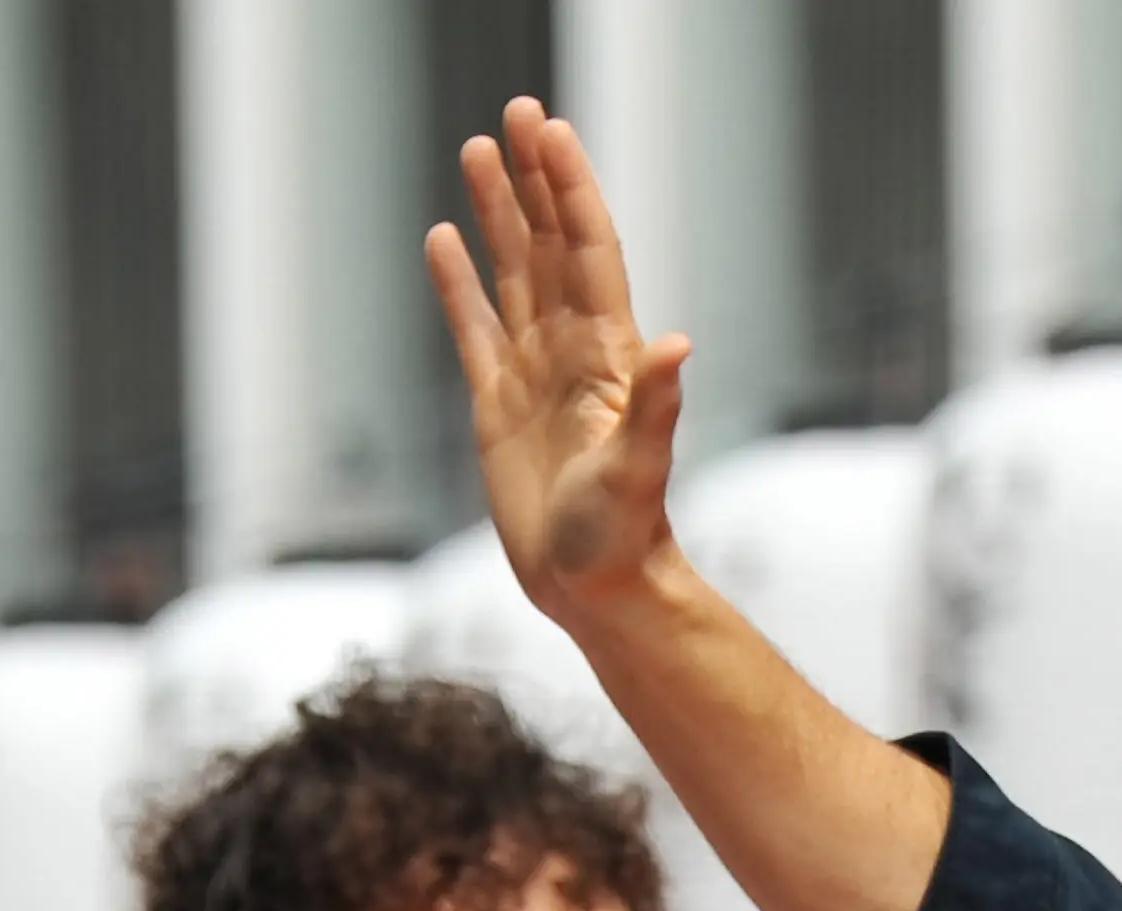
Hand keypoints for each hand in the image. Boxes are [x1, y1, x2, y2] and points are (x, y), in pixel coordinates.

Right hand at [425, 98, 691, 628]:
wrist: (595, 588)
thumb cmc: (624, 535)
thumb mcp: (639, 469)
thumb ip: (655, 407)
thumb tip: (678, 345)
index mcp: (608, 355)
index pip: (586, 252)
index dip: (570, 190)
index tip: (551, 132)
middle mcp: (572, 352)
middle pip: (549, 245)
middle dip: (535, 179)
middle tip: (518, 112)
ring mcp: (534, 374)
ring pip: (512, 274)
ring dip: (498, 214)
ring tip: (479, 151)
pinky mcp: (497, 405)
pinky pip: (474, 329)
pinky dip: (458, 285)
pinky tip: (443, 239)